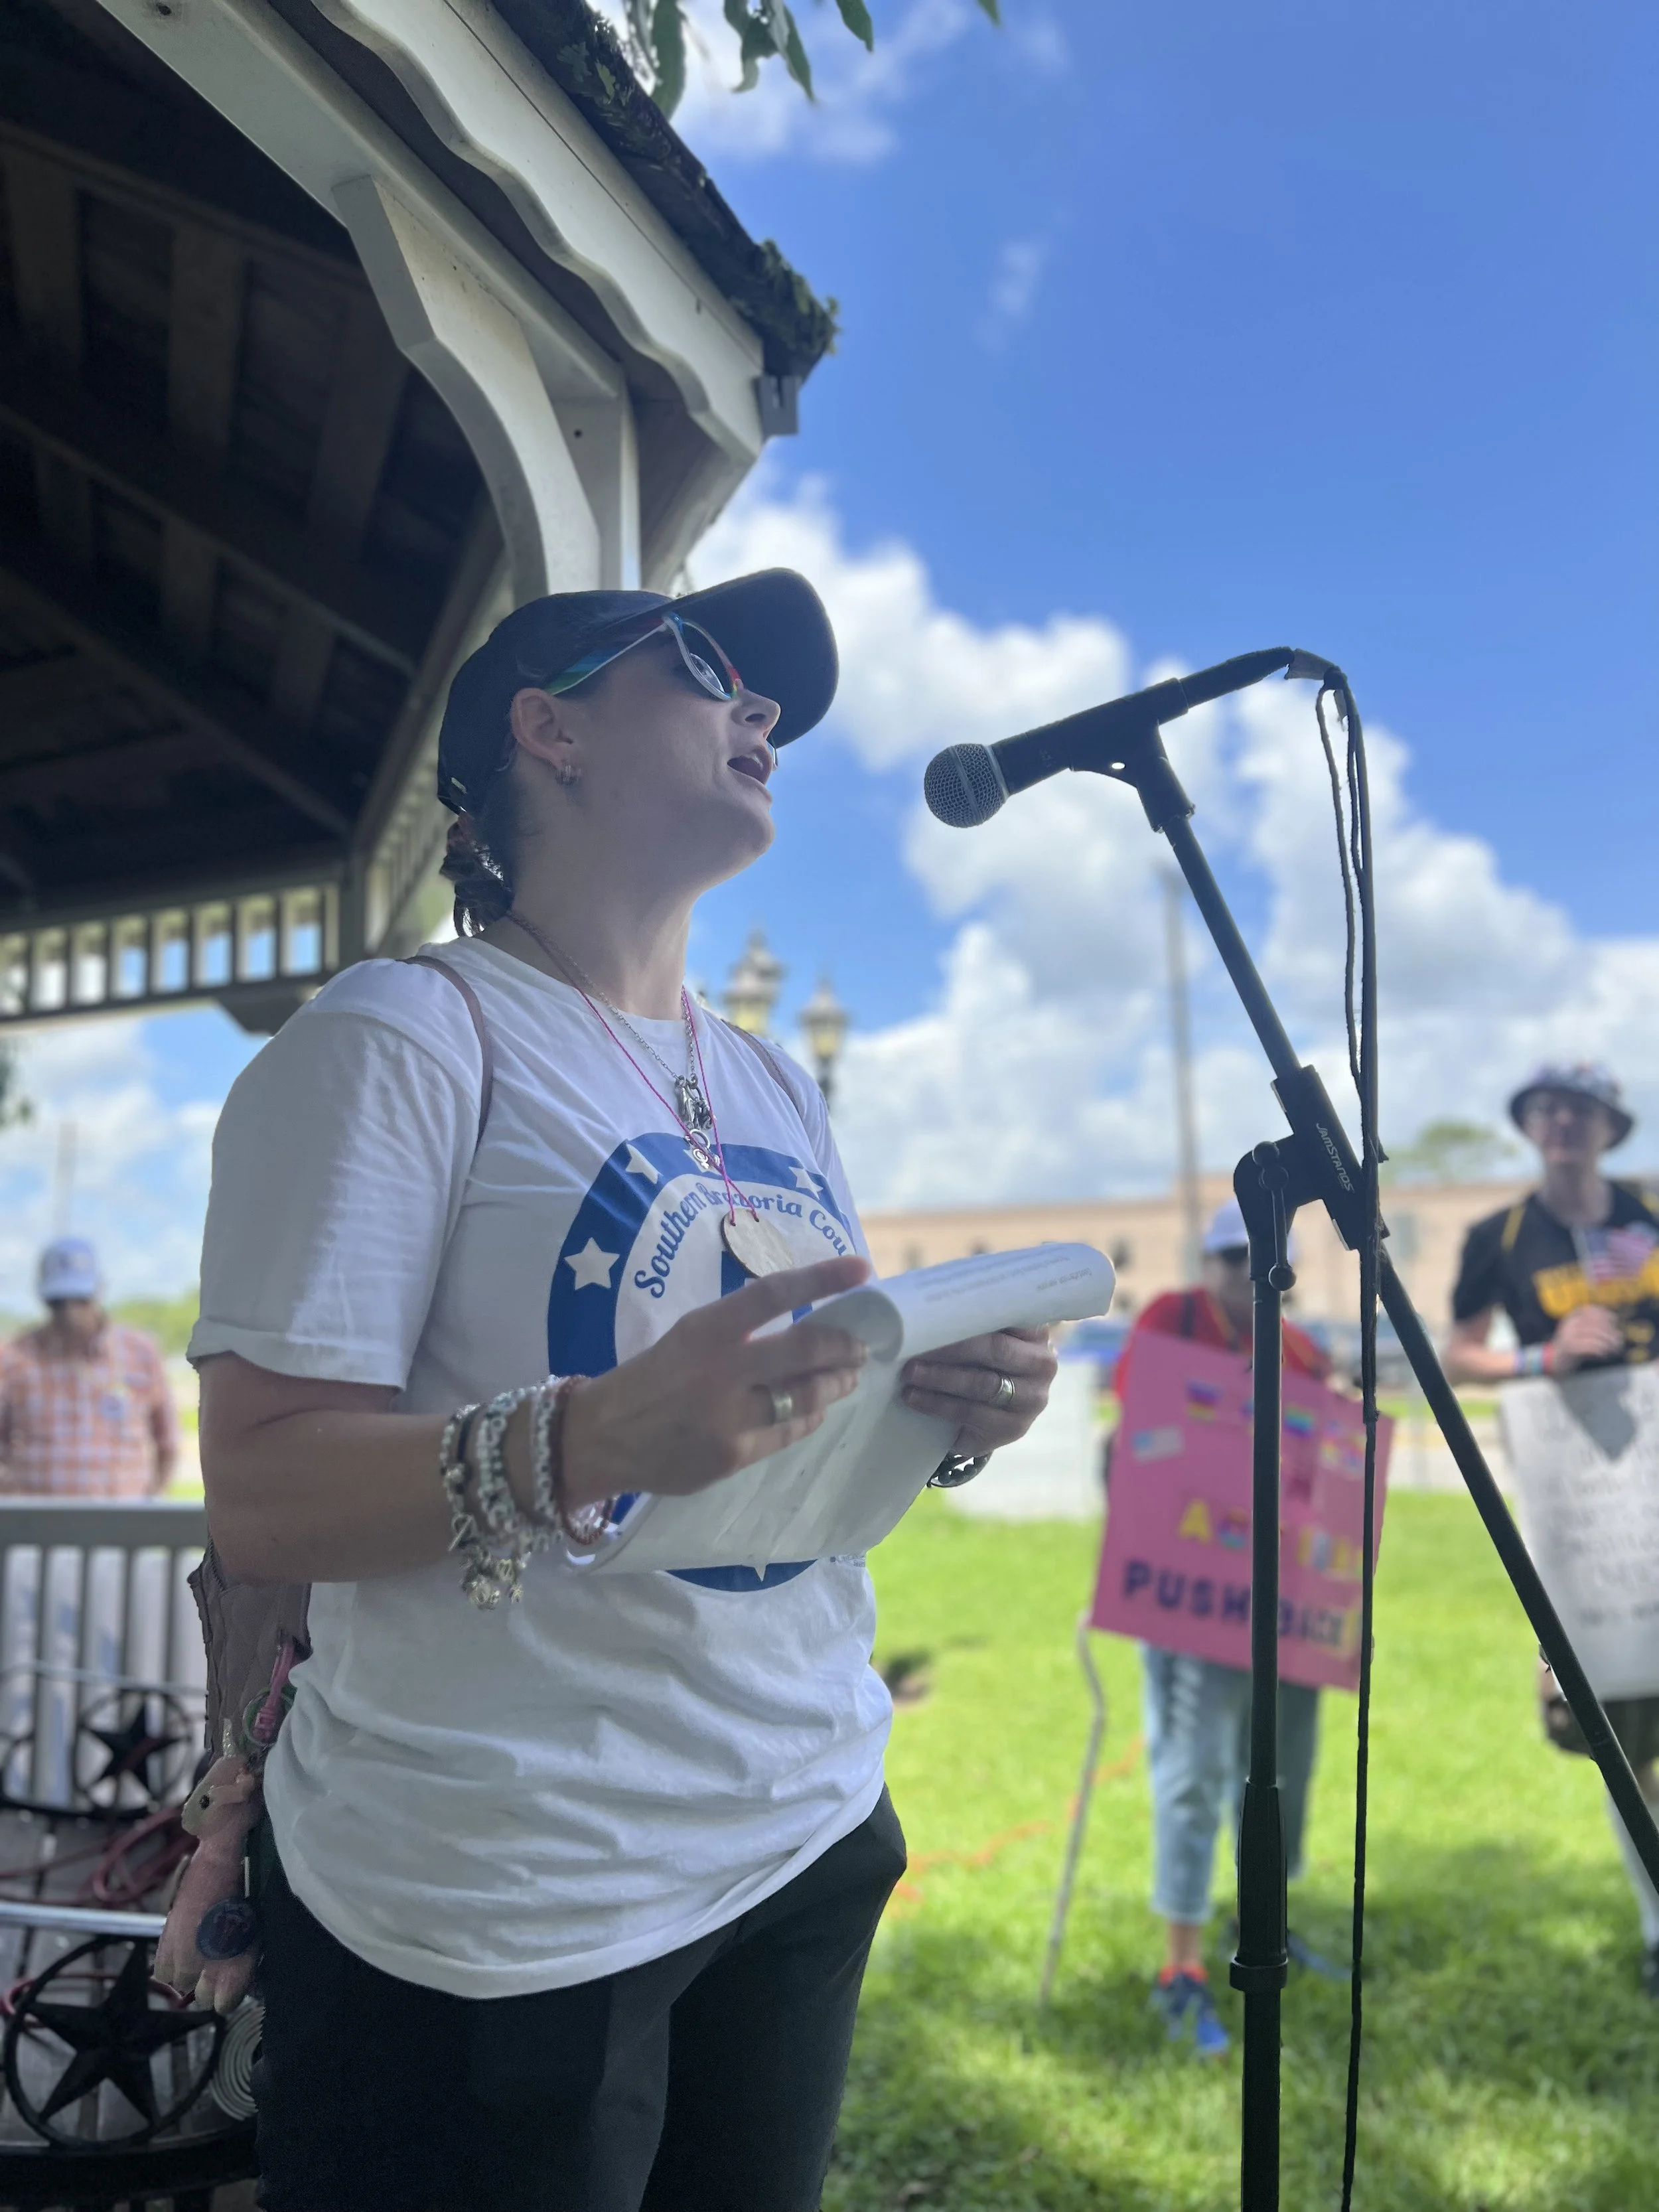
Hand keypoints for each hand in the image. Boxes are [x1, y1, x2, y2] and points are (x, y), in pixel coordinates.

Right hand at [559, 1254, 871, 1507]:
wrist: (601, 1438)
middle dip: (843, 1346)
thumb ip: (738, 1329)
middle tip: (860, 1346)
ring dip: (835, 1384)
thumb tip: (803, 1322)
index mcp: (707, 1329)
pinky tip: (815, 1409)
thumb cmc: (650, 1379)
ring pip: (806, 1396)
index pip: (774, 1292)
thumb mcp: (688, 1337)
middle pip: (805, 1349)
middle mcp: (721, 1370)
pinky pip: (788, 1432)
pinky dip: (809, 1416)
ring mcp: (729, 1417)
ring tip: (846, 1377)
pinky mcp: (733, 1456)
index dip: (823, 1278)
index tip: (860, 1269)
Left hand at [899, 1325, 1057, 1457]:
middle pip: (996, 1350)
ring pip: (982, 1386)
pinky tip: (914, 1398)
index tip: (936, 1313)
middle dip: (951, 1349)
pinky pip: (972, 1415)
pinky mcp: (1013, 1429)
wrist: (991, 1409)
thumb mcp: (984, 1335)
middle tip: (914, 1349)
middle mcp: (1042, 1366)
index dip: (971, 1314)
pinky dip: (938, 1405)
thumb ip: (969, 1319)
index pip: (1008, 1316)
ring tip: (909, 1374)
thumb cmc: (982, 1360)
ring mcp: (1031, 1401)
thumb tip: (926, 1303)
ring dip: (940, 1379)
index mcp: (1037, 1333)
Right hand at [1549, 1306, 1624, 1374]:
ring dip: (1609, 1343)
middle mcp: (1570, 1324)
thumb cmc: (1572, 1346)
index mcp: (1572, 1317)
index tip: (1615, 1322)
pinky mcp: (1570, 1348)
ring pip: (1595, 1335)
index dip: (1606, 1315)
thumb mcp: (1580, 1332)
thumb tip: (1616, 1328)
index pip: (1592, 1310)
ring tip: (1615, 1349)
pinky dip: (1601, 1350)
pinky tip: (1604, 1355)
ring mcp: (1569, 1335)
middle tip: (1619, 1341)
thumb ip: (1593, 1327)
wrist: (1554, 1361)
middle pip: (1596, 1324)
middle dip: (1611, 1332)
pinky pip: (1591, 1347)